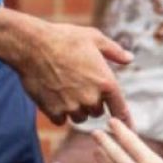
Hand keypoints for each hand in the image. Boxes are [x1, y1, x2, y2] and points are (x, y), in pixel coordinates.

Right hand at [15, 22, 131, 125]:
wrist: (33, 45)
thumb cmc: (65, 38)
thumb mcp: (95, 38)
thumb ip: (115, 51)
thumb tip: (129, 58)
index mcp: (106, 82)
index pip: (120, 109)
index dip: (124, 117)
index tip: (125, 124)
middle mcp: (91, 98)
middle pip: (97, 112)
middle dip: (92, 103)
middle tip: (81, 87)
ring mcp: (71, 106)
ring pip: (80, 118)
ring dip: (76, 110)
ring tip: (67, 91)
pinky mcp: (53, 111)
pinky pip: (61, 121)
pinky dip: (59, 113)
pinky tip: (54, 98)